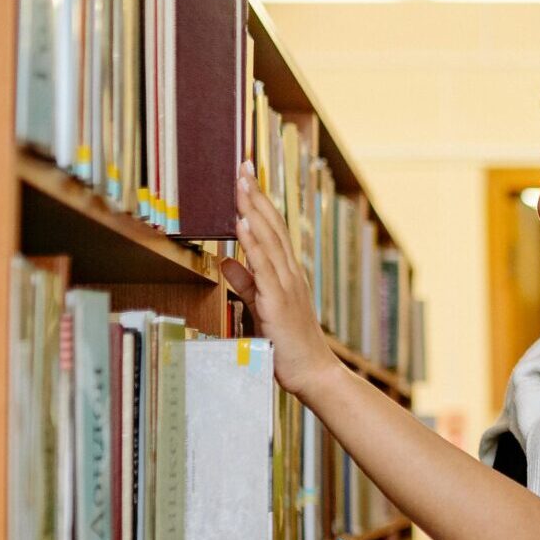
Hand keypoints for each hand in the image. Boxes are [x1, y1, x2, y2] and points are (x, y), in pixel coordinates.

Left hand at [221, 165, 345, 398]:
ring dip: (253, 209)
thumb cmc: (289, 346)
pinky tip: (243, 222)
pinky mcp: (278, 301)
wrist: (314, 374)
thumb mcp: (260, 309)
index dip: (259, 202)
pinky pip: (263, 266)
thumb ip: (244, 283)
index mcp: (287, 274)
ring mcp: (286, 285)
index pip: (272, 229)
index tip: (247, 176)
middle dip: (256, 194)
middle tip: (243, 165)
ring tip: (240, 183)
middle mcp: (290, 273)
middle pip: (272, 225)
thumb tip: (226, 259)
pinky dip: (253, 242)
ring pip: (268, 239)